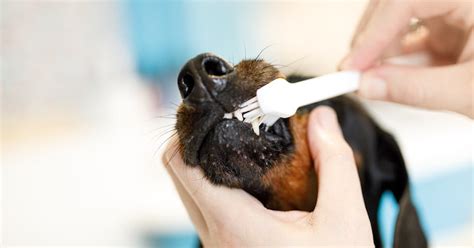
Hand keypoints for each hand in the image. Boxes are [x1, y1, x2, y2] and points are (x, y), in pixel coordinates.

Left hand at [163, 106, 373, 246]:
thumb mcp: (344, 221)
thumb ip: (333, 163)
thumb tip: (322, 118)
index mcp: (234, 224)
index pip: (181, 166)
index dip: (188, 131)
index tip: (212, 111)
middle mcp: (214, 234)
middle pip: (179, 173)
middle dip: (198, 140)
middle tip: (230, 119)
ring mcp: (216, 242)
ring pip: (189, 190)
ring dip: (207, 162)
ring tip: (241, 142)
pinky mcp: (224, 246)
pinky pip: (204, 206)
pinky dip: (217, 183)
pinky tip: (249, 175)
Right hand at [340, 0, 472, 117]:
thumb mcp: (468, 91)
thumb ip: (416, 88)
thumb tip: (369, 86)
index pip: (405, 0)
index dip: (374, 33)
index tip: (354, 66)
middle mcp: (459, 0)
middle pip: (394, 3)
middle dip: (370, 37)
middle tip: (355, 69)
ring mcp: (453, 10)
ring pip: (398, 18)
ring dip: (381, 49)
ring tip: (374, 78)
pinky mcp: (449, 28)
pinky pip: (410, 35)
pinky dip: (395, 58)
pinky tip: (392, 77)